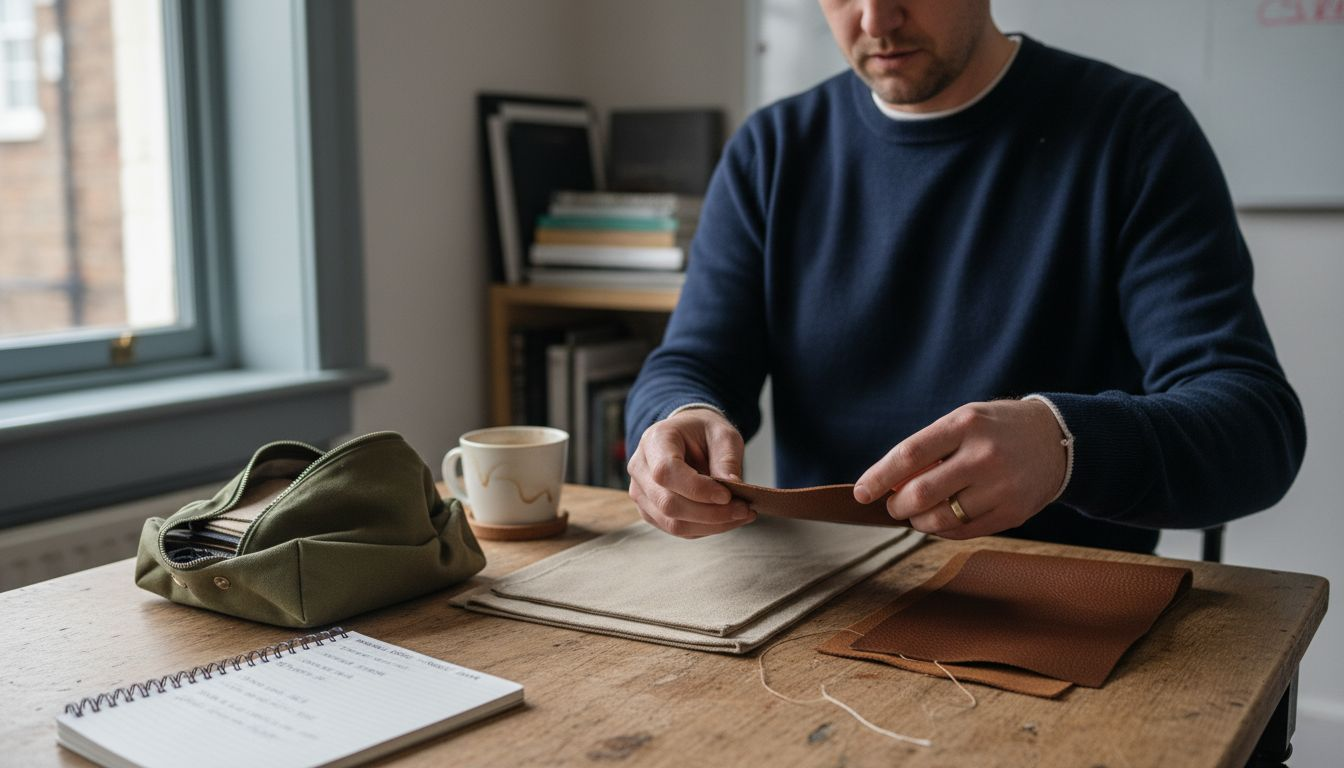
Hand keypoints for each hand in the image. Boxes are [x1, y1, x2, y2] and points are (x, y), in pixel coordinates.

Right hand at [627, 407, 755, 537]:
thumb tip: (734, 488)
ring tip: (741, 515)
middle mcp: (640, 467)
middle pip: (668, 503)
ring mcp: (640, 493)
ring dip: (711, 525)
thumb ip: (727, 460)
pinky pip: (677, 529)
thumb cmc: (704, 432)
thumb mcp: (723, 435)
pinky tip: (727, 519)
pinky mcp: (650, 511)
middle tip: (744, 509)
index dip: (697, 489)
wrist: (688, 437)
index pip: (666, 472)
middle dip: (710, 513)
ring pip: (672, 523)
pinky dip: (706, 529)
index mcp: (655, 440)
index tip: (727, 495)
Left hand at [854, 400, 1066, 538]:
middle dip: (897, 505)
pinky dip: (943, 530)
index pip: (910, 454)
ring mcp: (1002, 486)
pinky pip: (965, 531)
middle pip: (922, 492)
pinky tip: (940, 521)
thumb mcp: (965, 420)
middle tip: (893, 505)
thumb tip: (888, 484)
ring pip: (942, 518)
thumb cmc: (997, 429)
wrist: (1059, 438)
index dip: (879, 477)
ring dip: (919, 521)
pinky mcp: (1014, 512)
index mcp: (966, 424)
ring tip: (918, 514)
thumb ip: (929, 448)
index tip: (861, 492)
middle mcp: (984, 455)